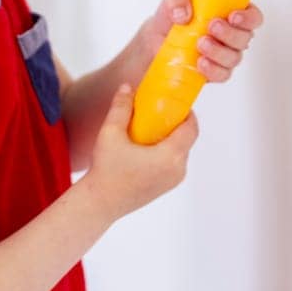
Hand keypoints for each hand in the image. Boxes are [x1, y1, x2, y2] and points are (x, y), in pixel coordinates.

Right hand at [83, 84, 198, 220]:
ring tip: (151, 128)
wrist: (100, 203)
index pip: (191, 128)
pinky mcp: (166, 187)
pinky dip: (166, 152)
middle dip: (176, 124)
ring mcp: (173, 181)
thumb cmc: (106, 169)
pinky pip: (174, 163)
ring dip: (171, 138)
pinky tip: (147, 146)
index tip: (175, 102)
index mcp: (170, 156)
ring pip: (181, 151)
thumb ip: (121, 107)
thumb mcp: (110, 133)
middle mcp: (177, 170)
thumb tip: (128, 88)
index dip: (187, 113)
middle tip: (160, 112)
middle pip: (187, 139)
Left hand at [131, 0, 265, 82]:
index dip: (249, 17)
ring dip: (219, 51)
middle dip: (230, 33)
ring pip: (234, 57)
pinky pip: (222, 75)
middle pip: (245, 38)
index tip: (233, 16)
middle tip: (212, 26)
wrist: (154, 42)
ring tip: (200, 44)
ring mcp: (223, 55)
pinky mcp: (213, 72)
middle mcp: (231, 35)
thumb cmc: (171, 18)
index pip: (252, 16)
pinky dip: (213, 70)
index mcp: (229, 12)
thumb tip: (184, 14)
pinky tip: (200, 63)